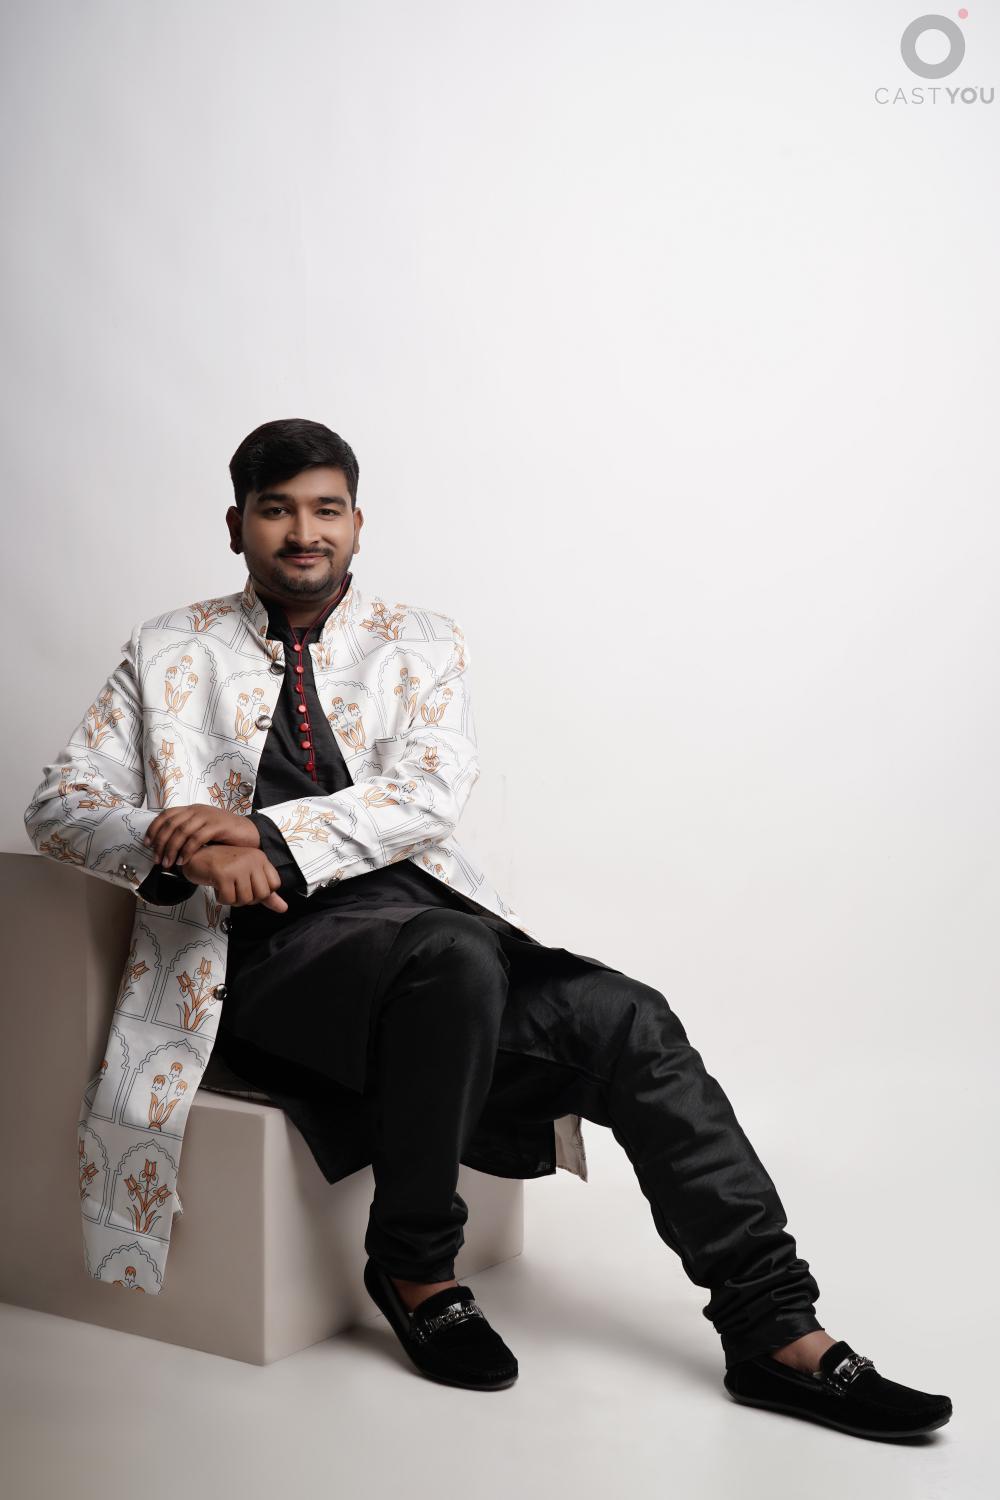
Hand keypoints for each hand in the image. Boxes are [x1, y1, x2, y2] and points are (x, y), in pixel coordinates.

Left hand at [143, 807, 260, 868]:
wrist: (249, 832)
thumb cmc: (225, 833)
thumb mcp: (203, 828)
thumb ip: (187, 831)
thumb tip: (166, 845)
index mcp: (191, 809)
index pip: (166, 815)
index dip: (154, 828)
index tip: (147, 843)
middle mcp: (197, 810)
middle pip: (171, 825)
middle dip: (161, 844)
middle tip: (157, 859)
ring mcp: (207, 817)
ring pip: (181, 832)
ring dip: (172, 850)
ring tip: (168, 864)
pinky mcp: (217, 826)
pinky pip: (196, 839)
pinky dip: (187, 851)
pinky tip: (184, 861)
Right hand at [179, 845, 288, 912]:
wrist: (196, 858)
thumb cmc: (221, 866)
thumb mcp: (247, 876)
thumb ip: (266, 894)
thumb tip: (283, 908)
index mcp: (260, 858)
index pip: (274, 885)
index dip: (261, 892)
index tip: (249, 886)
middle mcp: (251, 859)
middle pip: (261, 894)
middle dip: (248, 898)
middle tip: (236, 889)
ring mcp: (238, 866)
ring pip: (245, 899)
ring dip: (233, 899)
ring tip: (226, 888)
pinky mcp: (223, 874)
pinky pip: (229, 899)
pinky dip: (222, 899)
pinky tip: (218, 889)